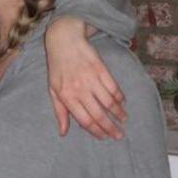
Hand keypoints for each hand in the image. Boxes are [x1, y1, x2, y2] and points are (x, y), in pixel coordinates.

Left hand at [46, 17, 127, 138]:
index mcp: (67, 96)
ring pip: (109, 102)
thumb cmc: (57, 67)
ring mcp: (91, 78)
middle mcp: (79, 89)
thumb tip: (63, 132)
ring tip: (124, 119)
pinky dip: (119, 96)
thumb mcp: (53, 90)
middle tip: (119, 135)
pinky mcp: (101, 68)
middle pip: (98, 114)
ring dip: (119, 113)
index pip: (85, 120)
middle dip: (110, 127)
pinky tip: (122, 102)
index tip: (104, 137)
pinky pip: (113, 86)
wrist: (64, 41)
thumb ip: (60, 112)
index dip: (96, 131)